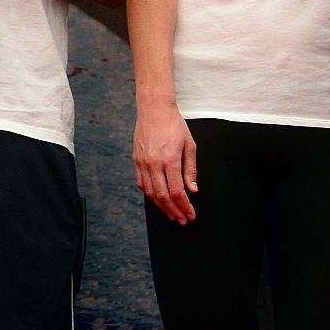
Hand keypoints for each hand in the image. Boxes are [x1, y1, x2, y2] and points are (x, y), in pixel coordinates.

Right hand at [133, 99, 196, 223]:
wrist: (154, 110)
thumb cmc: (174, 125)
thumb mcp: (189, 145)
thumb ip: (190, 169)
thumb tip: (192, 189)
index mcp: (169, 160)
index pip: (176, 191)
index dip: (184, 206)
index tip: (190, 214)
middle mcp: (153, 164)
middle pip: (162, 196)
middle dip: (174, 211)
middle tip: (182, 220)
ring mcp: (142, 163)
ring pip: (151, 193)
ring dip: (162, 206)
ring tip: (172, 214)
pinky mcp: (136, 161)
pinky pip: (142, 184)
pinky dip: (151, 195)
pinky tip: (158, 200)